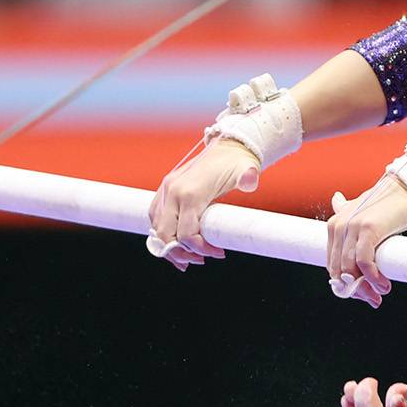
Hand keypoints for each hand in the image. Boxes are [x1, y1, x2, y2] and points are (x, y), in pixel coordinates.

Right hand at [147, 138, 260, 270]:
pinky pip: (155, 217)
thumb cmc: (237, 162)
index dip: (201, 249)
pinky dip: (162, 233)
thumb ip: (248, 177)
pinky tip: (174, 244)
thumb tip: (250, 179)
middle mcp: (173, 191)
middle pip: (166, 235)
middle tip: (200, 261)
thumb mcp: (246, 170)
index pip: (186, 233)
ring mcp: (166, 189)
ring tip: (187, 259)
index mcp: (190, 192)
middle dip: (181, 253)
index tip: (218, 253)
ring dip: (168, 246)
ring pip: (156, 228)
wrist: (229, 145)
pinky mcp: (165, 189)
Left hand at [325, 177, 406, 307]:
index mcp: (334, 226)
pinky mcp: (368, 229)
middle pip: (340, 271)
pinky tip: (383, 284)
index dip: (347, 285)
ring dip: (366, 288)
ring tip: (382, 292)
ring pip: (351, 270)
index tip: (363, 295)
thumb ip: (345, 206)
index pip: (332, 266)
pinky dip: (373, 277)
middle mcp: (339, 226)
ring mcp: (352, 227)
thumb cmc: (387, 203)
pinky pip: (364, 262)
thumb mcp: (360, 206)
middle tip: (373, 299)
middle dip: (356, 291)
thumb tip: (335, 198)